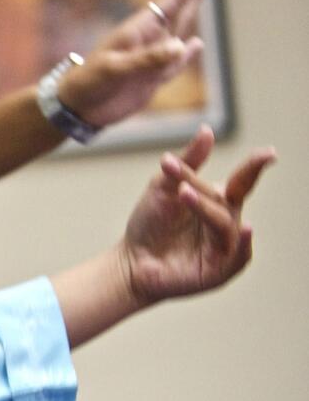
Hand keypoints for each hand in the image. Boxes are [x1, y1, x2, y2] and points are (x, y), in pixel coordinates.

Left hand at [58, 0, 217, 127]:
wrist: (77, 108)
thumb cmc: (88, 82)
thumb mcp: (114, 69)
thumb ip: (147, 59)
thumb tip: (182, 46)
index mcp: (138, 31)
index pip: (169, 0)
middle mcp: (149, 40)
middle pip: (177, 7)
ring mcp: (152, 58)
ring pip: (180, 28)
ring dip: (192, 8)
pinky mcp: (152, 79)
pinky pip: (176, 64)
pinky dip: (188, 55)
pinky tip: (196, 44)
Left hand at [120, 126, 274, 305]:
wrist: (130, 259)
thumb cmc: (149, 223)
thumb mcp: (163, 187)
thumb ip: (187, 163)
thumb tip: (207, 130)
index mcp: (218, 201)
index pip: (242, 181)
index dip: (255, 167)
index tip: (269, 154)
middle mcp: (226, 222)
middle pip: (226, 201)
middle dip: (202, 192)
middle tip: (179, 184)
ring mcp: (224, 247)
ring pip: (225, 225)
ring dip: (206, 209)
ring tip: (184, 194)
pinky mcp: (219, 270)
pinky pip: (237, 256)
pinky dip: (242, 243)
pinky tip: (244, 229)